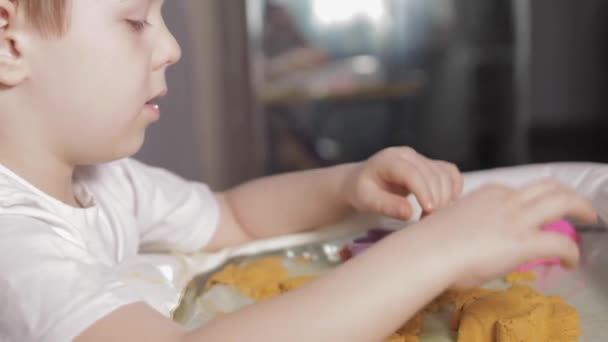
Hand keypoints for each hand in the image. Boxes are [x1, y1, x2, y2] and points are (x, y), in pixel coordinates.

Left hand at [341, 147, 462, 219]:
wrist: (362, 182)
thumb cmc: (362, 191)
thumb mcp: (366, 200)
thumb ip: (386, 205)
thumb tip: (408, 213)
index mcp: (389, 160)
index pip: (412, 172)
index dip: (423, 191)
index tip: (428, 211)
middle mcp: (408, 155)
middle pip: (432, 174)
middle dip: (435, 199)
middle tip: (427, 222)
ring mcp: (421, 159)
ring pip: (444, 174)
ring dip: (445, 197)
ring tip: (431, 217)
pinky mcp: (430, 166)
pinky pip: (450, 173)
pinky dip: (453, 188)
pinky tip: (447, 203)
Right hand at [414, 179, 596, 287]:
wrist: (428, 252)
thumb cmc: (431, 243)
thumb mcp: (453, 222)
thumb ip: (469, 223)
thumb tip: (470, 237)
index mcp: (487, 194)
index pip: (518, 190)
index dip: (533, 200)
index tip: (536, 211)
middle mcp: (506, 200)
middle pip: (549, 186)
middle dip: (569, 194)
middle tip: (579, 206)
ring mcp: (517, 218)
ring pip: (563, 201)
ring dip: (581, 208)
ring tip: (589, 218)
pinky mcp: (525, 241)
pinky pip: (562, 242)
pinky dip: (572, 252)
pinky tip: (571, 261)